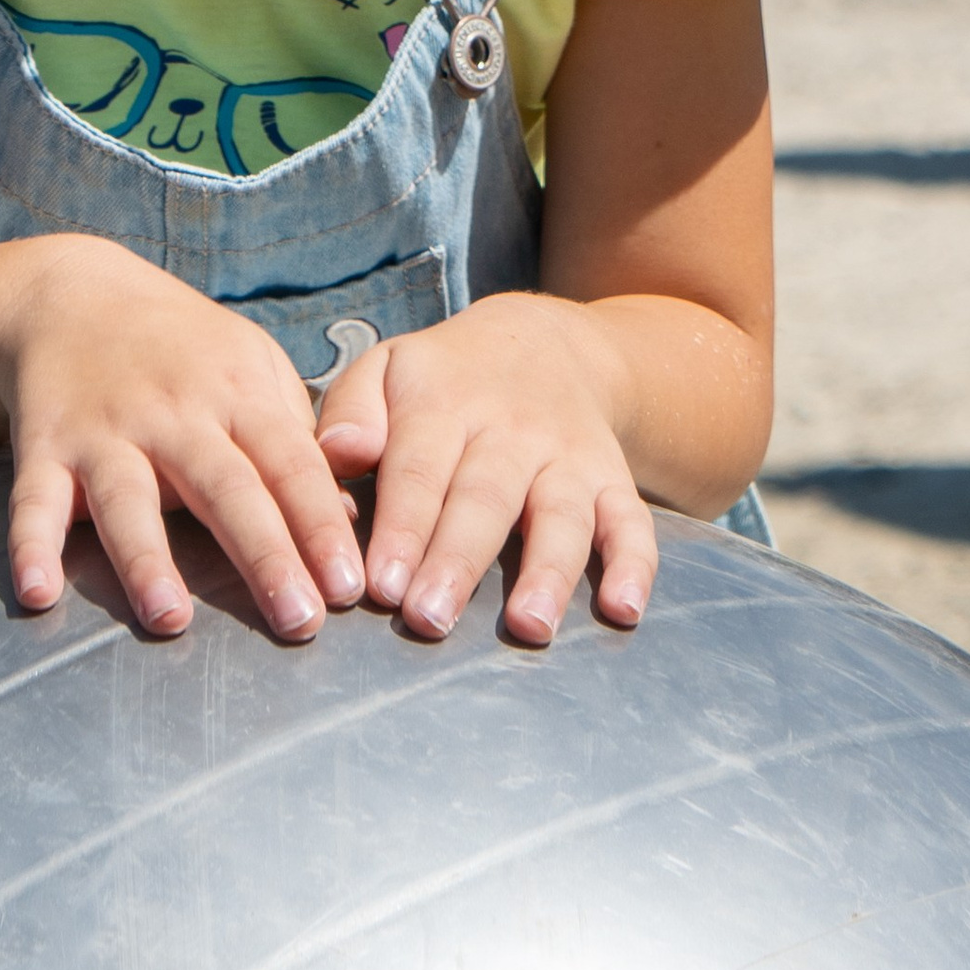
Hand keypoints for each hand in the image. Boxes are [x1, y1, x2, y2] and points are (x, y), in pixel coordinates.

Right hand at [0, 237, 366, 641]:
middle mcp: (173, 413)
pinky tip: (36, 592)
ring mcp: (105, 431)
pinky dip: (31, 545)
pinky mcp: (44, 446)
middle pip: (224, 489)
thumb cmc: (185, 349)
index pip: (290, 464)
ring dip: (146, 560)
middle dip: (264, 556)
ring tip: (169, 618)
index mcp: (237, 393)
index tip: (347, 586)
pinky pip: (34, 500)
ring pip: (128, 499)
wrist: (73, 295)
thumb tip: (348, 517)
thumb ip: (296, 437)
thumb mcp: (254, 364)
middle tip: (298, 621)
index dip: (320, 525)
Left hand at [315, 293, 657, 644]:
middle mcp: (511, 430)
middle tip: (429, 620)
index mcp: (444, 403)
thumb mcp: (386, 369)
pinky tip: (624, 610)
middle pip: (485, 500)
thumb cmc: (441, 379)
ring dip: (546, 572)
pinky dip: (634, 566)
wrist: (543, 342)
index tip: (380, 585)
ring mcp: (568, 457)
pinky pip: (632, 521)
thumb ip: (350, 409)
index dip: (402, 529)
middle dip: (457, 562)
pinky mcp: (613, 479)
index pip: (420, 471)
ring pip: (561, 515)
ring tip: (527, 627)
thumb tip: (335, 453)